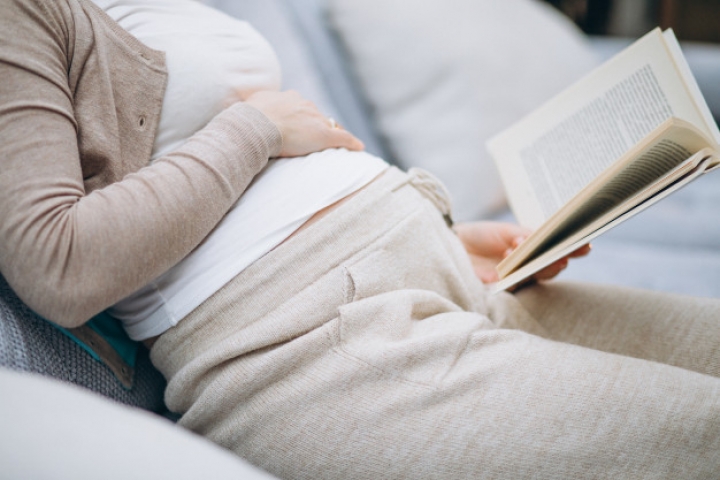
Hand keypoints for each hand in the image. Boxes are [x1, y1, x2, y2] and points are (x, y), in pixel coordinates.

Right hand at [244, 90, 364, 156]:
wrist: (256, 124)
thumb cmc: (246, 120)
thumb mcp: (245, 109)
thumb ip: (245, 109)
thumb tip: (232, 118)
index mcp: (286, 98)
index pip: (300, 106)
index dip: (302, 116)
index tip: (300, 125)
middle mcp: (303, 104)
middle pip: (316, 114)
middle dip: (317, 123)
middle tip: (315, 136)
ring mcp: (314, 118)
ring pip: (329, 123)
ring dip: (333, 132)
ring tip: (336, 144)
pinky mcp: (324, 134)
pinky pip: (343, 138)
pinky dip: (351, 143)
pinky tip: (359, 148)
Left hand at [453, 221, 590, 286]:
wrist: (453, 246)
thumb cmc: (480, 236)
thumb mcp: (504, 232)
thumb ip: (523, 236)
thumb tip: (538, 240)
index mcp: (532, 249)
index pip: (557, 251)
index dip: (573, 249)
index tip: (586, 244)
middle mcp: (528, 266)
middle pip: (551, 267)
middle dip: (559, 259)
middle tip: (565, 254)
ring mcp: (516, 277)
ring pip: (537, 276)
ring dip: (542, 265)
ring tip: (547, 257)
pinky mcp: (502, 288)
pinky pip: (515, 282)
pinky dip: (517, 270)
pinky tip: (512, 254)